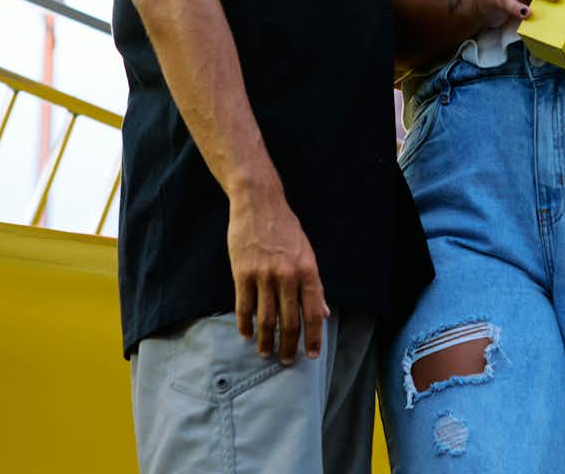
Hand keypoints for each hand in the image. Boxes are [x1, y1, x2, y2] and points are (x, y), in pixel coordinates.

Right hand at [228, 189, 326, 362]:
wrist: (259, 203)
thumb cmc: (286, 228)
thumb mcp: (307, 253)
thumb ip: (314, 285)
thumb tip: (323, 313)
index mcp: (308, 270)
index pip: (313, 313)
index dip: (313, 338)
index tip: (311, 355)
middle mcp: (287, 275)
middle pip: (290, 321)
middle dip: (289, 346)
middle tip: (287, 361)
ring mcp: (263, 275)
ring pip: (266, 319)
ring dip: (266, 340)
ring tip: (266, 353)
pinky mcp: (242, 273)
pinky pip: (244, 306)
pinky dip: (245, 324)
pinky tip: (246, 334)